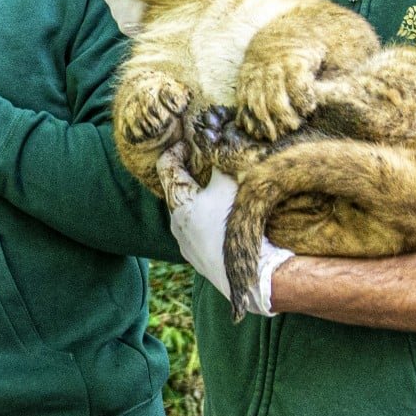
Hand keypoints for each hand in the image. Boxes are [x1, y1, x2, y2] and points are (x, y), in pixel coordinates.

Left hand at [157, 145, 289, 316]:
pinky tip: (222, 218)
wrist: (249, 273)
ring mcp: (184, 242)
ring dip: (198, 199)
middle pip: (177, 189)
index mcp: (178, 202)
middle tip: (206, 161)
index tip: (190, 141)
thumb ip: (220, 162)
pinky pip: (196, 230)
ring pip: (187, 211)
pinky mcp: (195, 257)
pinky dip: (205, 219)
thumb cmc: (236, 224)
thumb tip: (218, 141)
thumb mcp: (229, 184)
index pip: (166, 166)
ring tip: (217, 190)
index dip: (176, 149)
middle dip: (190, 174)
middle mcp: (175, 223)